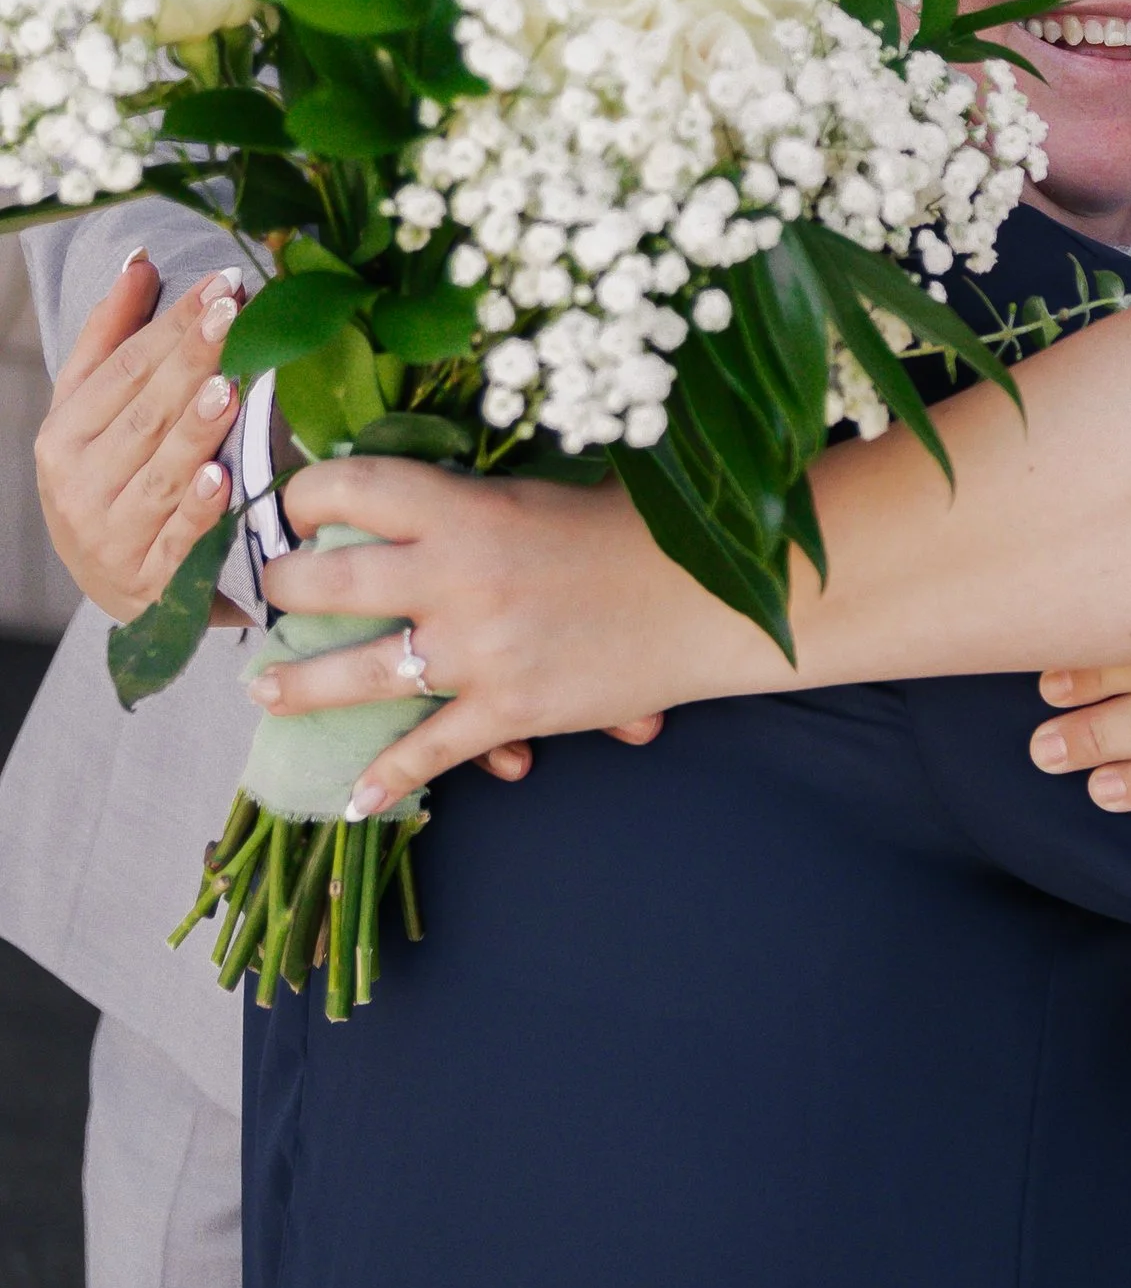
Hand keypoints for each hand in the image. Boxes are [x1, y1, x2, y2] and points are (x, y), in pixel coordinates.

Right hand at [35, 249, 249, 621]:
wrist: (113, 586)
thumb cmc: (105, 479)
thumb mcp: (90, 412)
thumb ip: (111, 339)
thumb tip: (139, 262)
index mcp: (62, 436)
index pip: (123, 371)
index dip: (172, 326)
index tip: (220, 286)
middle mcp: (77, 485)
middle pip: (144, 415)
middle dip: (191, 361)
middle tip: (235, 314)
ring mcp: (111, 535)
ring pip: (160, 474)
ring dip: (195, 430)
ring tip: (227, 386)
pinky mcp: (148, 578)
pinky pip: (176, 541)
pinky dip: (198, 511)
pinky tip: (220, 479)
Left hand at [252, 454, 741, 813]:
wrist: (708, 597)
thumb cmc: (629, 532)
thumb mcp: (535, 494)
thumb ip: (463, 504)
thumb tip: (393, 510)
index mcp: (464, 507)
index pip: (347, 489)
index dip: (302, 498)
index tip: (293, 510)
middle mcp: (455, 575)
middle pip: (324, 583)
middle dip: (283, 592)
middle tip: (272, 598)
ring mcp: (477, 650)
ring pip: (353, 675)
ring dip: (297, 688)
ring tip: (265, 692)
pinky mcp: (508, 709)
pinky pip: (427, 751)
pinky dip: (387, 779)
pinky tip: (356, 798)